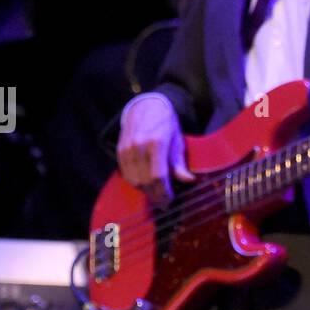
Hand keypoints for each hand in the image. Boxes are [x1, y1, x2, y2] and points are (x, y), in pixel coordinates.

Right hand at [117, 93, 194, 209]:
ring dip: (146, 191)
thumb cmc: (166, 124)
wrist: (147, 106)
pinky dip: (136, 183)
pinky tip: (146, 186)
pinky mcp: (119, 151)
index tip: (170, 200)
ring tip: (157, 196)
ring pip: (134, 180)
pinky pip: (126, 174)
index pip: (158, 176)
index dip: (164, 191)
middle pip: (145, 181)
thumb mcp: (178, 140)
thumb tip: (189, 180)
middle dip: (155, 195)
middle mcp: (138, 146)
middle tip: (165, 203)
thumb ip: (179, 162)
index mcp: (156, 142)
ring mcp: (127, 148)